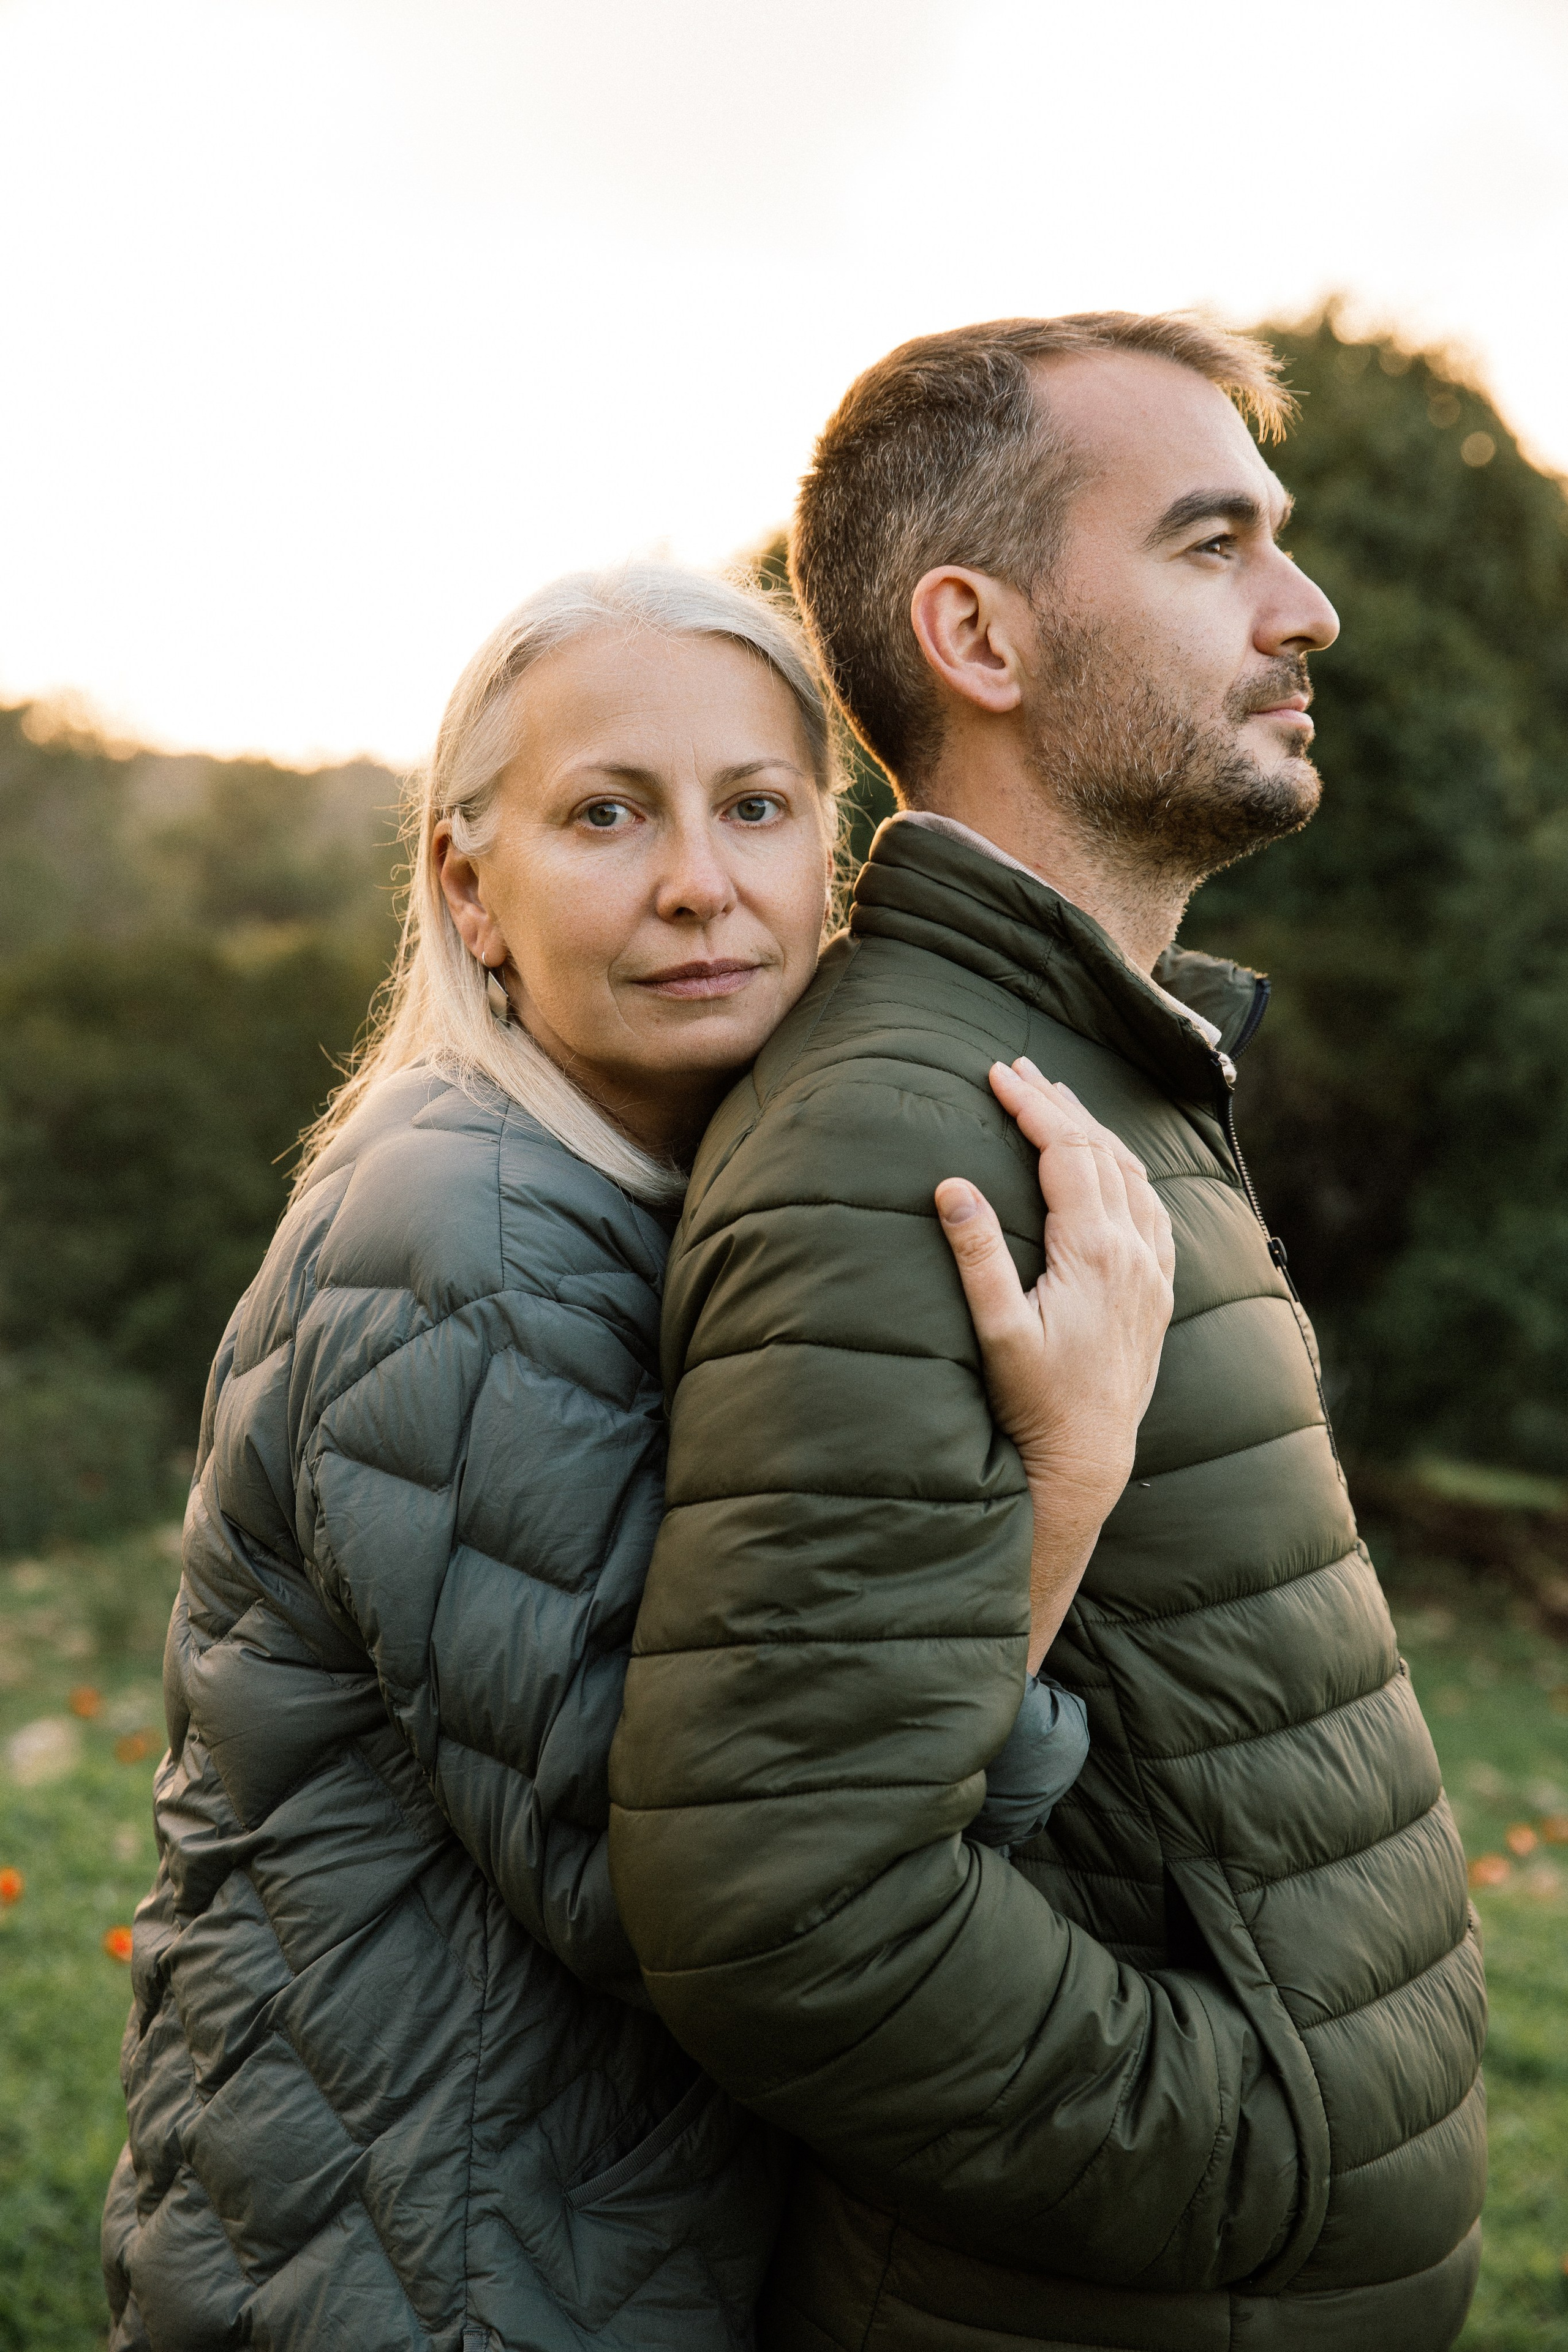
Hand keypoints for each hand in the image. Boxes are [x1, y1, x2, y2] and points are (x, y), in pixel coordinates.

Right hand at [935, 1059, 1174, 1667]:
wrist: (1088, 1459)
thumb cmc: (1033, 1402)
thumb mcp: (996, 1332)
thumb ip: (976, 1257)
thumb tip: (950, 1186)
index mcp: (1094, 1253)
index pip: (1066, 1153)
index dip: (1032, 1107)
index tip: (998, 1072)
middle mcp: (1135, 1254)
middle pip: (1102, 1152)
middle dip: (1059, 1104)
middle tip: (1020, 1069)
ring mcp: (1154, 1272)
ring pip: (1133, 1175)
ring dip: (1094, 1131)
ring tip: (1058, 1101)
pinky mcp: (1160, 1292)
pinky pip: (1153, 1208)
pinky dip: (1127, 1170)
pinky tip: (1111, 1165)